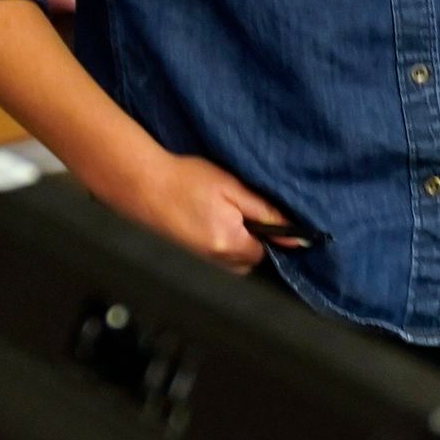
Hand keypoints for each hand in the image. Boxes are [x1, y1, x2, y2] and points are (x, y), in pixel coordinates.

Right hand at [116, 151, 289, 273]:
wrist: (142, 183)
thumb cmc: (187, 181)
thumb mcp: (234, 189)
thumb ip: (267, 214)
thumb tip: (297, 236)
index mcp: (231, 244)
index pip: (267, 252)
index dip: (270, 233)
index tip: (262, 212)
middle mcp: (217, 257)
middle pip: (251, 259)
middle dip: (254, 238)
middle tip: (242, 209)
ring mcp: (201, 257)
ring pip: (234, 257)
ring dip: (238, 239)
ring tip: (224, 210)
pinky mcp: (190, 251)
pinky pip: (217, 253)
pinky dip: (221, 239)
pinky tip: (211, 216)